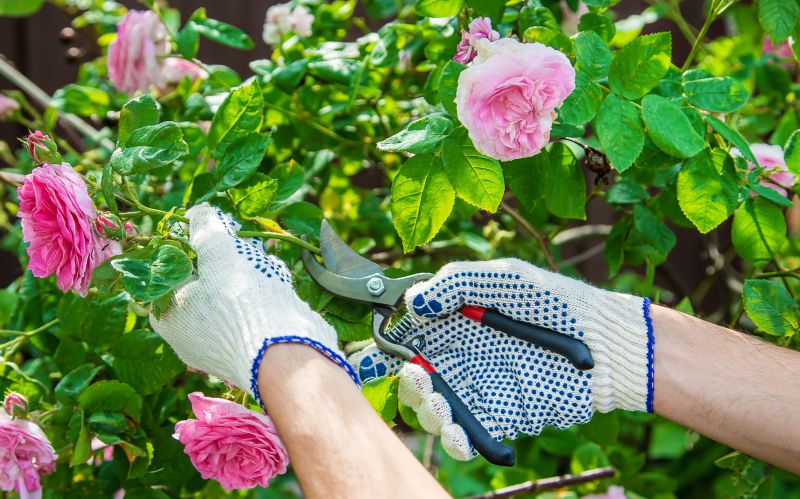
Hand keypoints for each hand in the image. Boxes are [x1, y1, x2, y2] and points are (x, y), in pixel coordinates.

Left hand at [150, 204, 356, 407]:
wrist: (285, 353)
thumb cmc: (240, 301)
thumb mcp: (217, 250)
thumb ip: (204, 227)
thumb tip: (197, 213)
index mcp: (166, 316)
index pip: (170, 271)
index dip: (192, 246)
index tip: (213, 233)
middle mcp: (188, 338)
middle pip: (203, 283)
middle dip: (225, 261)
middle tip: (242, 246)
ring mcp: (220, 349)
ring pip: (230, 298)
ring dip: (248, 276)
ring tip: (264, 265)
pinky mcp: (250, 353)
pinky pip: (251, 315)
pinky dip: (263, 297)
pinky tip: (277, 287)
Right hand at [350, 259, 652, 459]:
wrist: (604, 344)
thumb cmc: (555, 301)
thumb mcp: (505, 278)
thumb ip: (456, 283)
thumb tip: (414, 304)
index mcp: (454, 321)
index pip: (409, 336)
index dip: (385, 349)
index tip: (368, 358)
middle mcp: (460, 356)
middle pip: (414, 378)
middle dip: (407, 384)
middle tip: (418, 377)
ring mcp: (477, 389)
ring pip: (434, 409)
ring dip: (428, 412)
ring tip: (440, 405)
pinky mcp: (498, 417)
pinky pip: (467, 435)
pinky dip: (457, 440)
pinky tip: (460, 435)